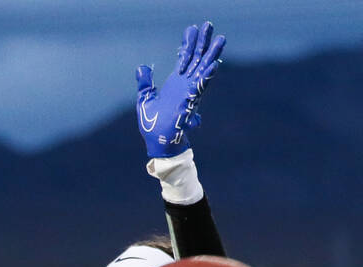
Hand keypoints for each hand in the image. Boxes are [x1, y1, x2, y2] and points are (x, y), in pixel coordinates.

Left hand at [136, 21, 225, 157]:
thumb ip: (145, 84)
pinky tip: (214, 64)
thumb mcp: (144, 100)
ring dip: (211, 55)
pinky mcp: (189, 104)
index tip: (193, 29)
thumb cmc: (152, 126)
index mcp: (175, 84)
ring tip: (220, 39)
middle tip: (209, 25)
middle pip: (197, 59)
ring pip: (203, 70)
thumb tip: (142, 67)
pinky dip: (207, 76)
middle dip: (203, 42)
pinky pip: (200, 88)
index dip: (188, 44)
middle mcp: (185, 86)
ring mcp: (189, 94)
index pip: (184, 59)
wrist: (158, 144)